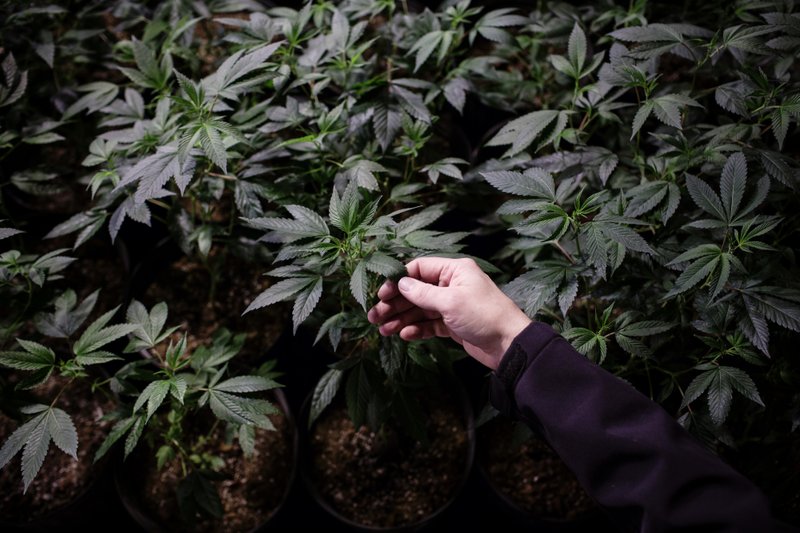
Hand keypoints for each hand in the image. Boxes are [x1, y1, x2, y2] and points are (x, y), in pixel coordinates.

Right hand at [366, 257, 531, 369]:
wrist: (509, 345)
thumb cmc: (484, 316)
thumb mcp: (450, 302)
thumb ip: (422, 293)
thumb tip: (400, 283)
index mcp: (454, 271)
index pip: (418, 269)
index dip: (398, 281)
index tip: (382, 295)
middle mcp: (452, 285)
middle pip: (415, 291)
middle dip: (395, 304)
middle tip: (375, 317)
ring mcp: (452, 305)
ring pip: (420, 309)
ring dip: (401, 318)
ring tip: (384, 330)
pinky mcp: (453, 324)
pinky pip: (429, 324)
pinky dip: (417, 329)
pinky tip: (405, 335)